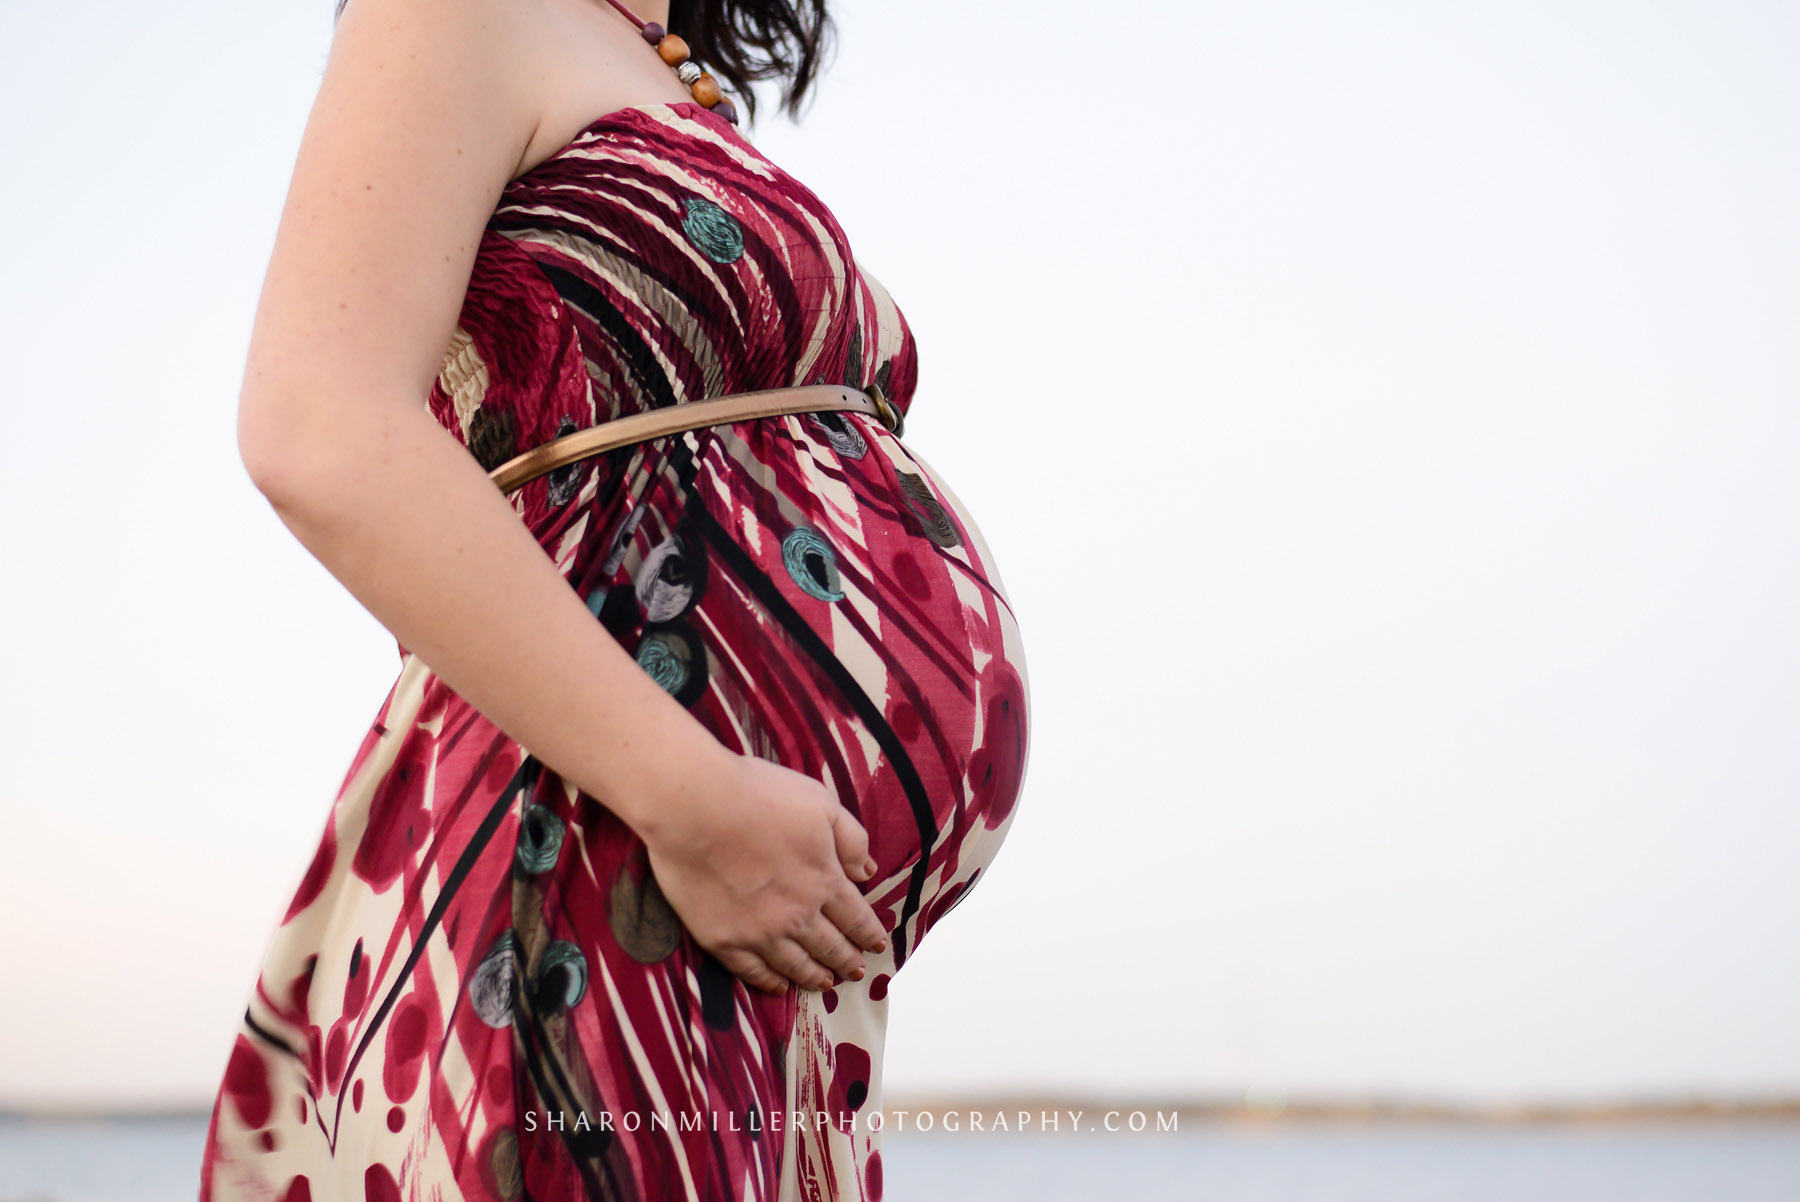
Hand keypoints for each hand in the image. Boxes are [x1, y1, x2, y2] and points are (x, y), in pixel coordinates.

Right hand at [640, 748, 888, 993]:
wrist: (694, 807)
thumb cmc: (758, 795)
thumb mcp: (820, 803)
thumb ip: (851, 839)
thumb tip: (867, 871)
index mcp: (824, 880)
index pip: (856, 918)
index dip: (869, 934)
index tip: (878, 946)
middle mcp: (797, 915)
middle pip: (830, 947)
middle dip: (847, 961)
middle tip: (855, 972)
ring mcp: (758, 932)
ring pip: (796, 966)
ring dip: (814, 977)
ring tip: (824, 984)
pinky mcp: (722, 940)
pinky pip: (753, 972)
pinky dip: (770, 983)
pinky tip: (778, 986)